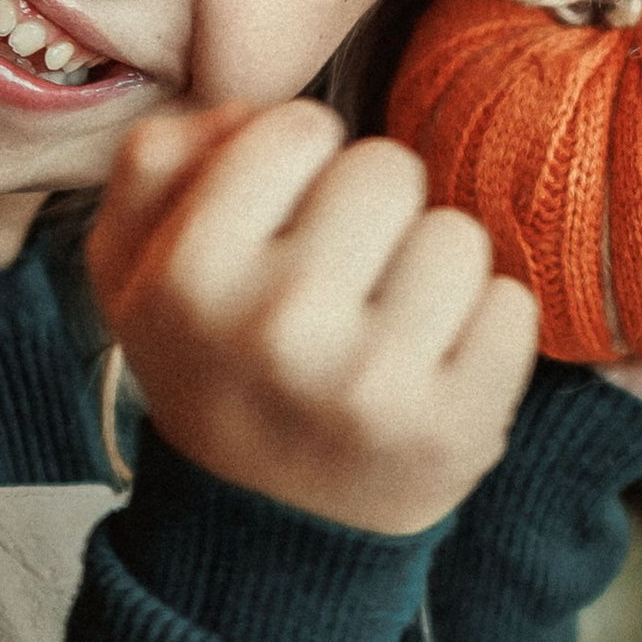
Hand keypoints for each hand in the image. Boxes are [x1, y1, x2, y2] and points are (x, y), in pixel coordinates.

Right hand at [87, 101, 540, 534]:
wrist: (263, 528)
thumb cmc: (210, 366)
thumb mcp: (129, 263)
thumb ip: (161, 156)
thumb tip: (256, 113)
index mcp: (190, 272)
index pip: (302, 126)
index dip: (299, 165)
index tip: (282, 223)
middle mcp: (279, 324)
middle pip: (389, 167)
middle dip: (372, 213)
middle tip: (340, 282)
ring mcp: (374, 381)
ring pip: (458, 233)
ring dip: (430, 272)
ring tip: (384, 327)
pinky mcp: (456, 426)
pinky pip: (512, 306)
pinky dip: (481, 331)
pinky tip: (428, 368)